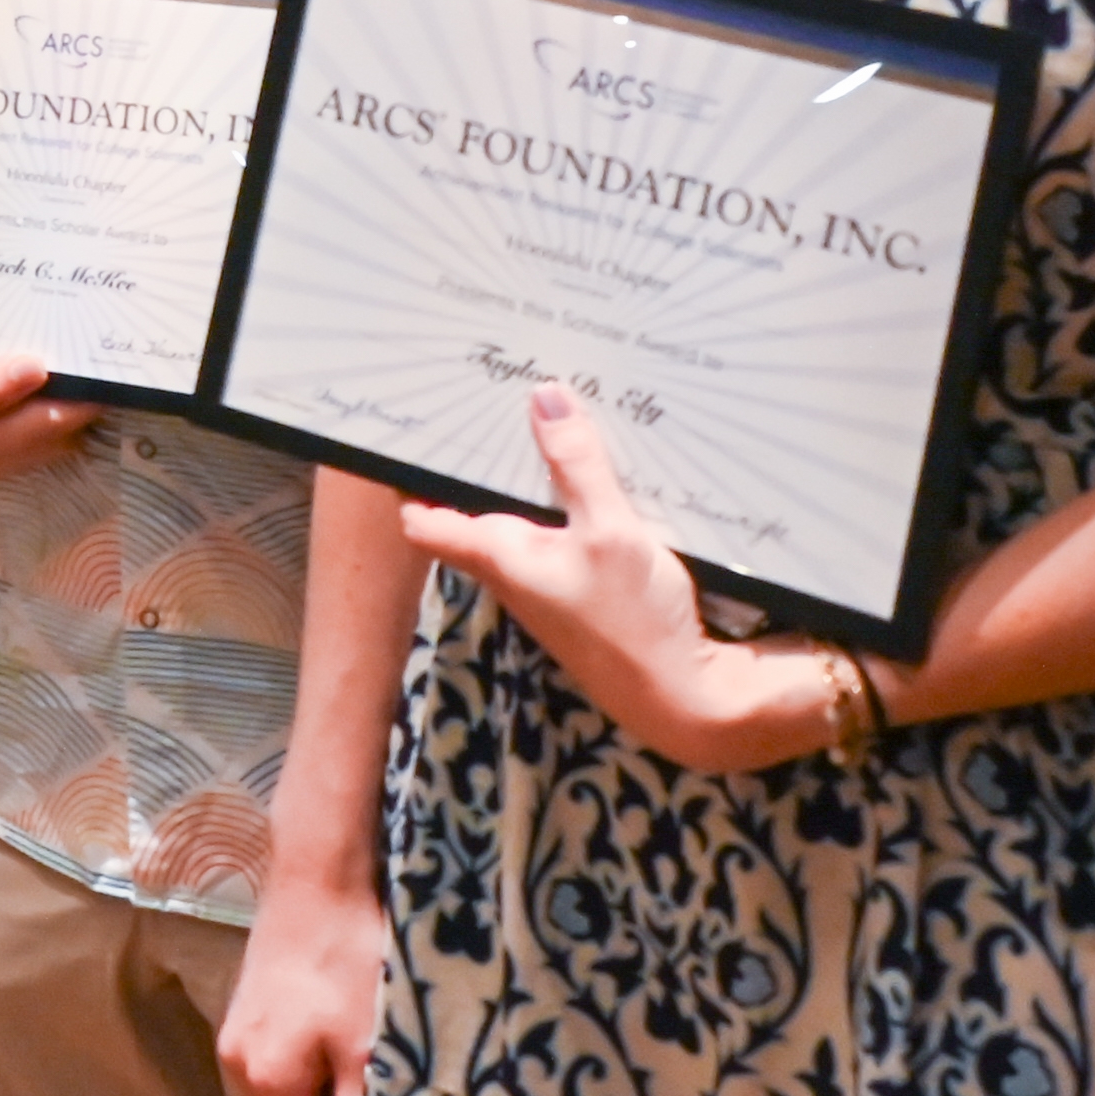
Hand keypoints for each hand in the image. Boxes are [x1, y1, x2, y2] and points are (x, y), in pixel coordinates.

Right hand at [215, 871, 386, 1095]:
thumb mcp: (366, 1050)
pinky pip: (283, 1063)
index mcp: (264, 1082)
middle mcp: (238, 1064)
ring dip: (329, 1088)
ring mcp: (238, 1033)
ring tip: (365, 1051)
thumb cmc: (349, 965)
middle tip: (383, 1087)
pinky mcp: (249, 1008)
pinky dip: (316, 1060)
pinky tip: (342, 1025)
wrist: (318, 879)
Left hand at [400, 384, 839, 773]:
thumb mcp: (610, 531)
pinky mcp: (580, 589)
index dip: (407, 478)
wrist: (686, 700)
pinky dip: (566, 501)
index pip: (422, 518)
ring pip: (518, 519)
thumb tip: (544, 395)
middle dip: (475, 462)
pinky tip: (591, 472)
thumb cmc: (635, 620)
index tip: (411, 432)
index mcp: (494, 555)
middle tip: (485, 403)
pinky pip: (558, 534)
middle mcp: (508, 570)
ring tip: (538, 417)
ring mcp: (544, 583)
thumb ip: (577, 466)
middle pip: (470, 510)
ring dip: (527, 479)